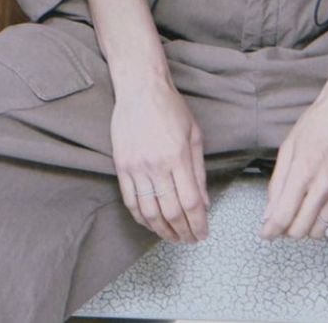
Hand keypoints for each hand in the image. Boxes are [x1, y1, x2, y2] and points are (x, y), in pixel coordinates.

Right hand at [111, 74, 209, 243]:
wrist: (140, 88)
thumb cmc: (170, 107)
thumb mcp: (194, 134)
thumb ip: (199, 171)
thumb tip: (205, 203)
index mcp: (178, 155)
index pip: (190, 201)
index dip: (198, 223)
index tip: (202, 234)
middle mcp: (156, 164)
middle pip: (171, 211)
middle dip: (182, 232)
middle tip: (189, 240)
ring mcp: (137, 166)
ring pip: (149, 211)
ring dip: (162, 230)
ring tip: (171, 237)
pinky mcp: (122, 166)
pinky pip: (130, 201)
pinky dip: (141, 218)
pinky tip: (151, 223)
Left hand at [260, 79, 327, 240]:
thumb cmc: (315, 124)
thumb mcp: (288, 147)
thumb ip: (277, 183)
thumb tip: (269, 214)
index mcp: (303, 170)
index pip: (283, 216)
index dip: (270, 230)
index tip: (265, 233)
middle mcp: (324, 184)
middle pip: (300, 229)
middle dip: (286, 230)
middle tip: (281, 219)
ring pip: (318, 231)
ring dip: (305, 228)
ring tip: (299, 213)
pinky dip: (324, 226)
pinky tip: (316, 213)